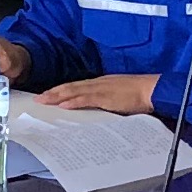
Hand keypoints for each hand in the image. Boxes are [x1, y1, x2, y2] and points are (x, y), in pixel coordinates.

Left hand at [39, 71, 156, 114]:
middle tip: (38, 98)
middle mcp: (98, 83)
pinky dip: (74, 101)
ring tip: (44, 101)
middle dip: (53, 93)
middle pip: (71, 87)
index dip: (61, 90)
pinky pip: (86, 99)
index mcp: (101, 83)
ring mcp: (101, 89)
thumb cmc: (140, 94)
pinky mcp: (106, 97)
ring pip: (74, 91)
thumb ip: (107, 101)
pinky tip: (64, 105)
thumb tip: (98, 109)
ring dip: (58, 96)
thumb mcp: (119, 97)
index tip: (49, 94)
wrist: (152, 90)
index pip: (77, 86)